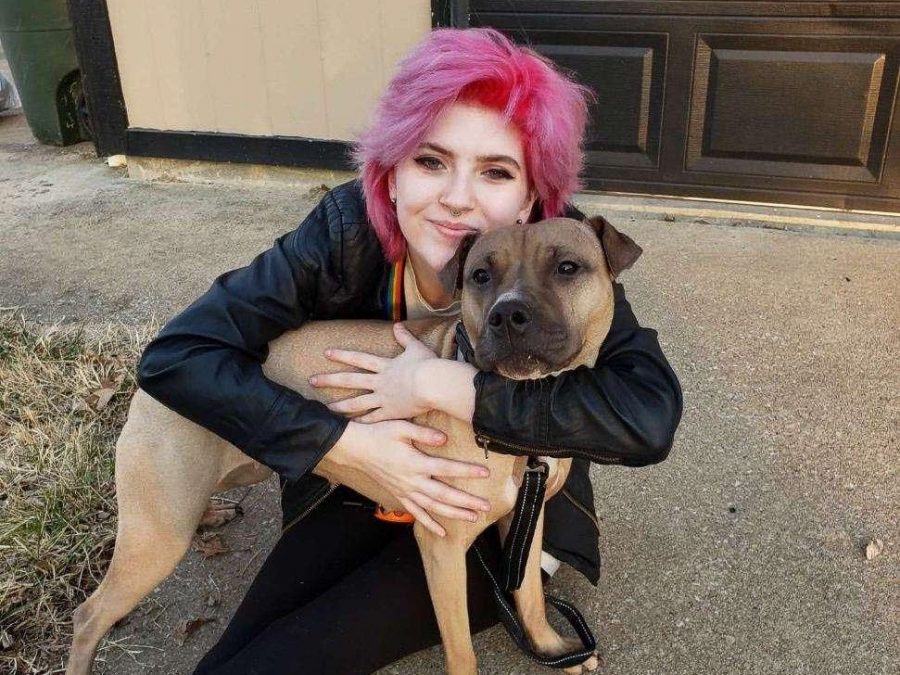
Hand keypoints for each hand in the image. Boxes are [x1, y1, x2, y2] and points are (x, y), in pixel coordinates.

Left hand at [310, 323, 437, 422]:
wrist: (434, 384)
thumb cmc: (428, 365)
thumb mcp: (416, 347)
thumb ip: (405, 337)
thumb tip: (397, 325)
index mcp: (386, 366)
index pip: (359, 359)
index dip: (342, 355)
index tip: (326, 353)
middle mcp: (380, 382)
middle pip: (351, 380)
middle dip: (330, 380)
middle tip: (312, 381)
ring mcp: (384, 398)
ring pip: (357, 403)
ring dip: (341, 406)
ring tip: (325, 409)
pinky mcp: (392, 412)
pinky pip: (374, 419)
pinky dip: (363, 422)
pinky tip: (352, 426)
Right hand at [326, 420, 491, 536]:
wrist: (356, 449)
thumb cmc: (379, 434)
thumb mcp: (401, 427)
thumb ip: (424, 434)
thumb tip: (444, 439)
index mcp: (415, 463)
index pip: (446, 469)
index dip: (467, 471)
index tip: (485, 473)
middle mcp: (412, 481)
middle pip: (444, 495)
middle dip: (467, 502)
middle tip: (486, 506)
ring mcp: (405, 491)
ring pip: (433, 507)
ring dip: (454, 514)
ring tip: (473, 518)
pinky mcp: (399, 496)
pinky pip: (416, 513)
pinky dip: (429, 523)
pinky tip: (442, 532)